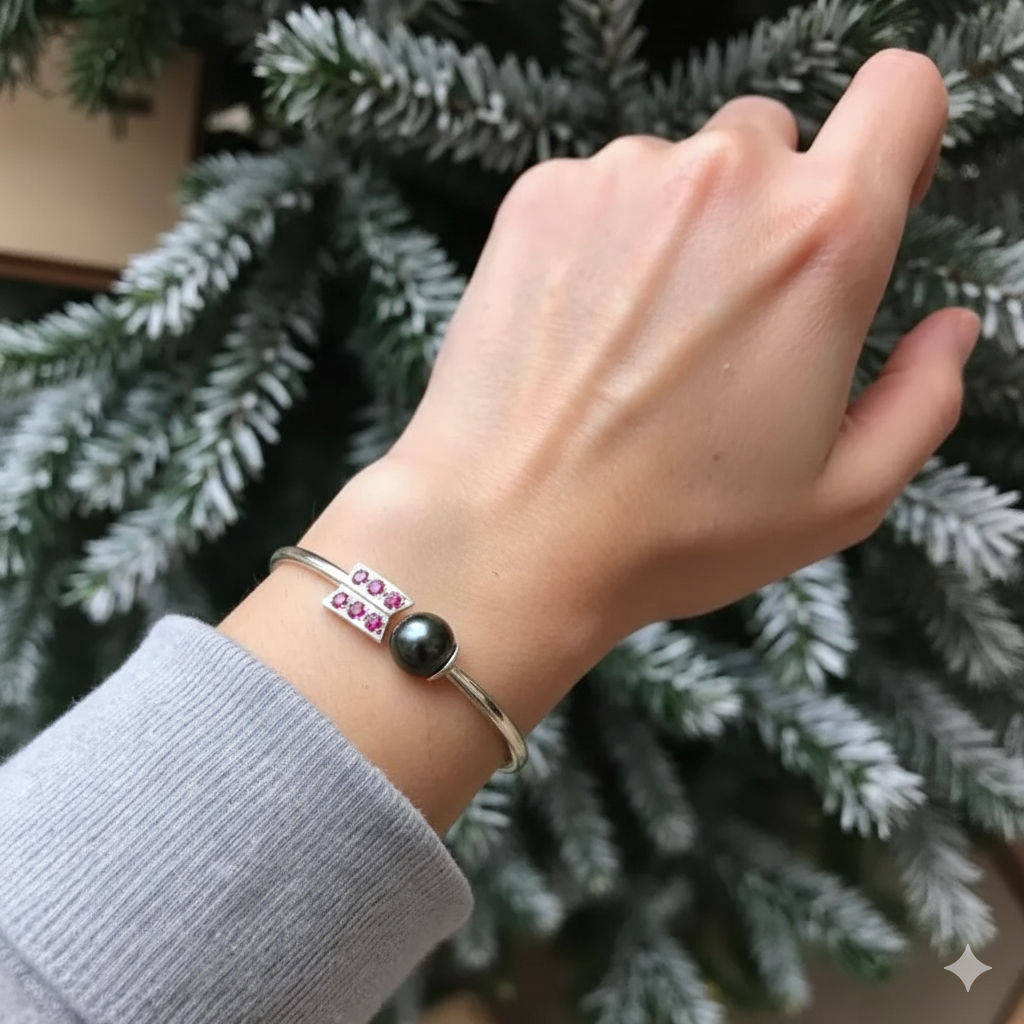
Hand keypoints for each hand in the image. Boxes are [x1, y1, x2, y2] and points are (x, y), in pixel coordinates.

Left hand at [357, 48, 976, 646]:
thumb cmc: (678, 530)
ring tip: (641, 339)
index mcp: (824, 237)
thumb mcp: (843, 496)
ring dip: (680, 228)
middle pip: (778, 139)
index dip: (896, 139)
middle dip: (769, 209)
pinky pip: (599, 189)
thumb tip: (949, 330)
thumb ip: (926, 397)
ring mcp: (620, 178)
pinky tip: (583, 328)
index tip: (866, 197)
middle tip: (729, 316)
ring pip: (682, 167)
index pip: (902, 91)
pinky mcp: (539, 196)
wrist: (510, 534)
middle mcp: (725, 178)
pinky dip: (604, 240)